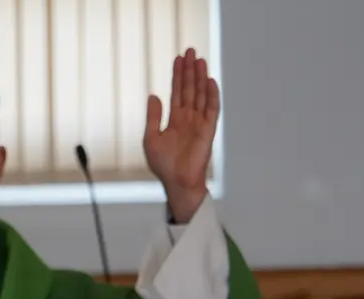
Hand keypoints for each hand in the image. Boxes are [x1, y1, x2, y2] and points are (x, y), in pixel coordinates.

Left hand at [144, 48, 216, 223]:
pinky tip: (210, 81)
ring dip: (200, 77)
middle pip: (190, 89)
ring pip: (201, 95)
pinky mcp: (208, 130)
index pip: (177, 92)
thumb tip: (154, 95)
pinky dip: (212, 95)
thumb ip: (153, 117)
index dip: (177, 75)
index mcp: (175, 120)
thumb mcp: (151, 138)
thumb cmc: (163, 165)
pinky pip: (212, 110)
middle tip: (190, 50)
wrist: (176, 182)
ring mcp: (199, 123)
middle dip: (190, 70)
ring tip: (199, 60)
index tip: (178, 58)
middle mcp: (188, 119)